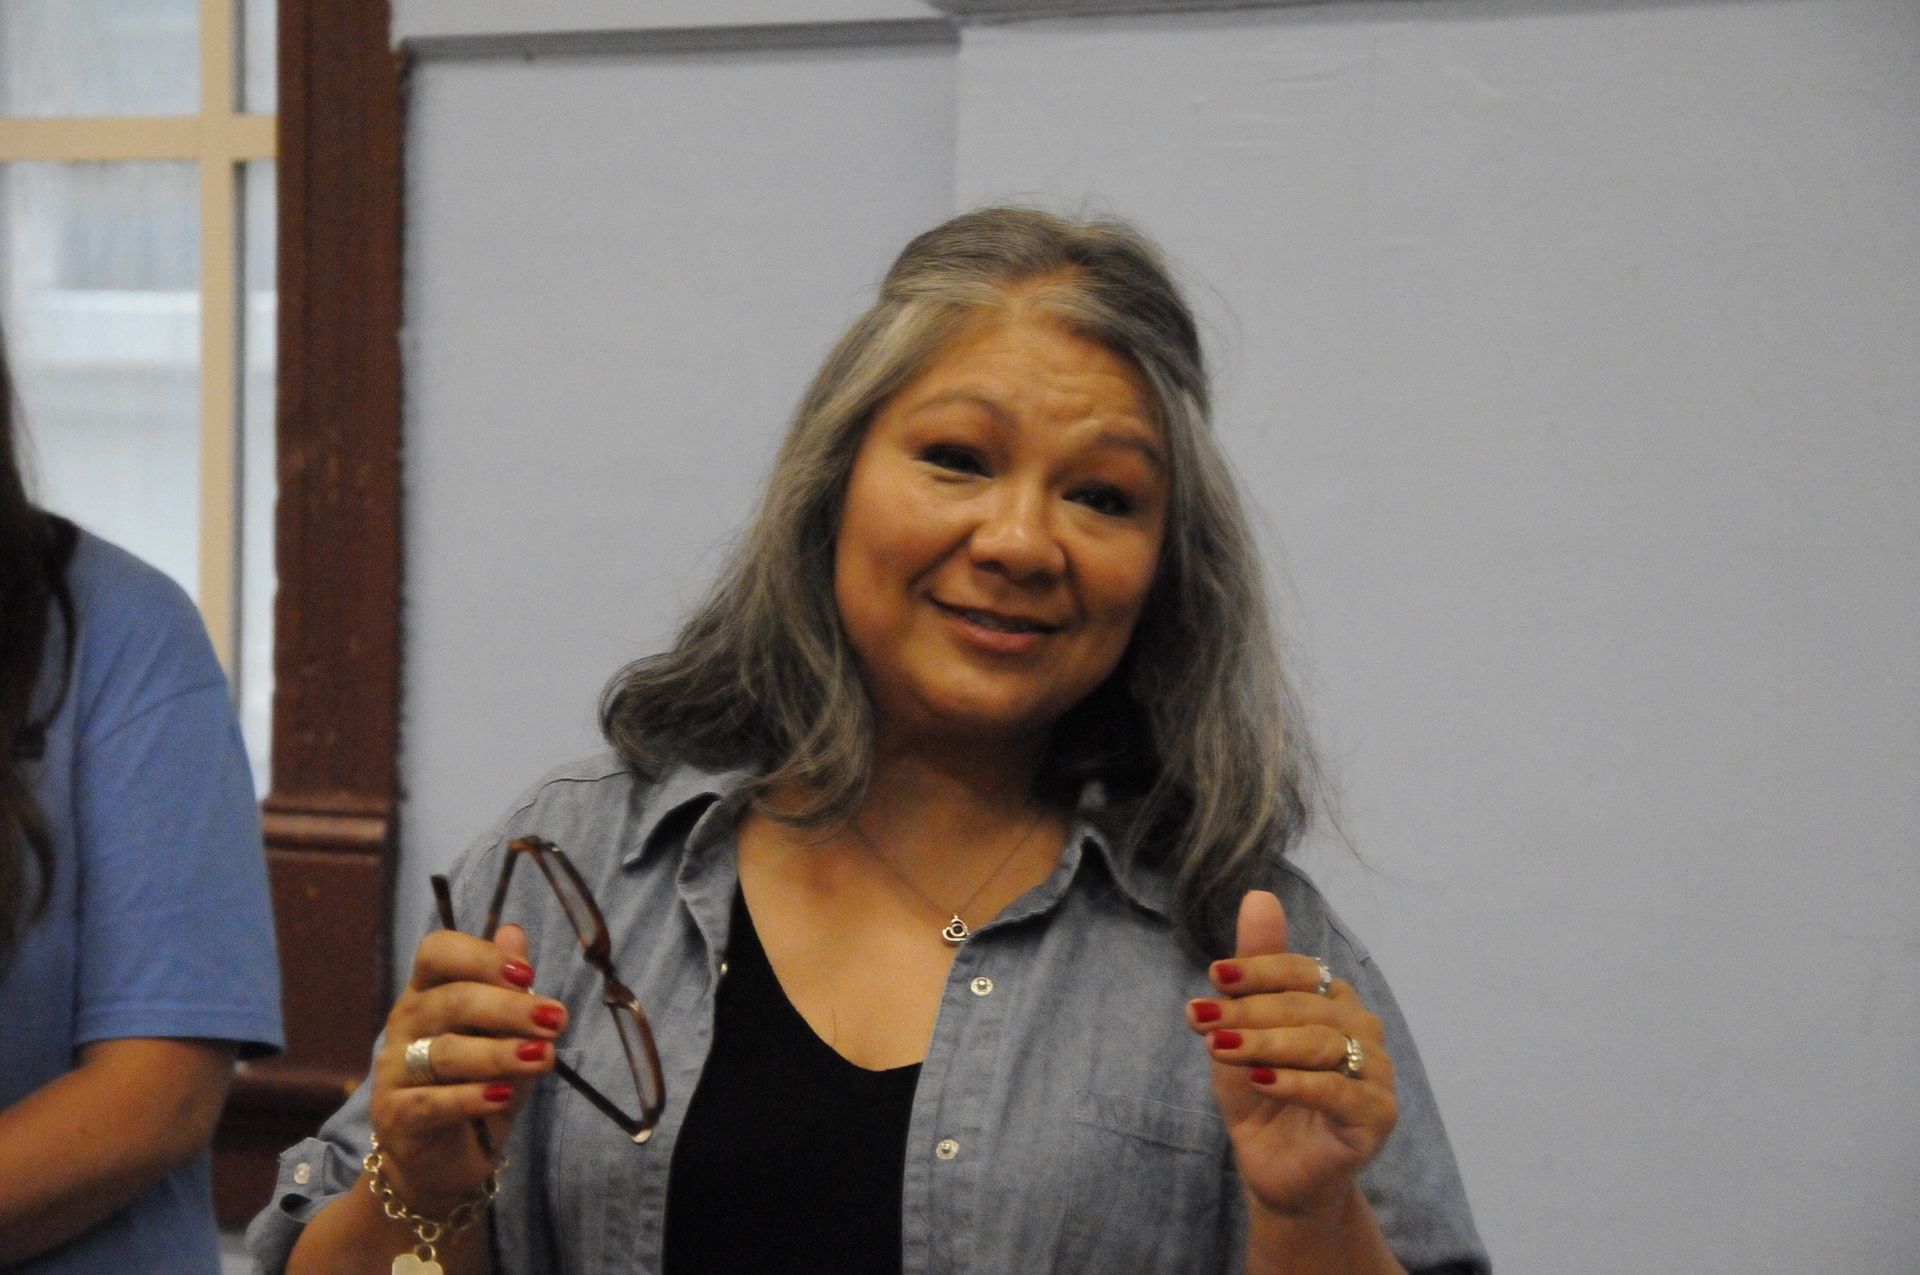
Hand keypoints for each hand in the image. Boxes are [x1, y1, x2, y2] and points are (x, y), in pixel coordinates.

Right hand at [365, 924, 565, 1214]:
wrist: (444, 1160)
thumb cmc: (478, 1086)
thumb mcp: (506, 1037)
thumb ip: (510, 990)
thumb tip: (514, 931)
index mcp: (429, 992)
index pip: (437, 953)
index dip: (481, 956)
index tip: (528, 974)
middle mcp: (405, 1024)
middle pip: (451, 1002)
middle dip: (509, 1009)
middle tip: (556, 1020)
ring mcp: (393, 1070)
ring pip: (446, 1054)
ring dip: (500, 1054)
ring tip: (543, 1058)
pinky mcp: (394, 1116)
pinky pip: (431, 1102)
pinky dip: (470, 1098)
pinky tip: (503, 1096)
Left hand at [1188, 891, 1398, 1220]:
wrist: (1276, 1171)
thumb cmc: (1260, 1095)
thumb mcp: (1240, 1031)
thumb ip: (1251, 971)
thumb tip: (1258, 895)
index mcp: (1334, 1001)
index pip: (1303, 971)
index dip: (1259, 969)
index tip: (1213, 975)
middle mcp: (1362, 1029)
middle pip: (1306, 1007)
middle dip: (1248, 1011)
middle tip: (1201, 1018)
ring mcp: (1376, 1073)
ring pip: (1321, 1044)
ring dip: (1264, 1044)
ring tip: (1218, 1050)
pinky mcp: (1378, 1116)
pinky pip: (1338, 1091)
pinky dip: (1295, 1083)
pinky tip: (1259, 1081)